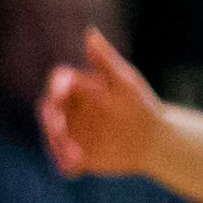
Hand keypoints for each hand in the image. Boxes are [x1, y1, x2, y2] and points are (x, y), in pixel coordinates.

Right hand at [37, 27, 165, 180]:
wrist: (153, 139)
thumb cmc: (140, 104)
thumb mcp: (125, 82)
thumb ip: (105, 61)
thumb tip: (90, 33)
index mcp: (77, 87)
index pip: (58, 83)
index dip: (56, 87)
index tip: (61, 92)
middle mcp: (68, 110)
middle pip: (49, 112)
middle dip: (51, 121)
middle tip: (59, 129)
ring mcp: (69, 134)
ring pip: (54, 139)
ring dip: (59, 147)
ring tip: (75, 157)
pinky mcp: (75, 156)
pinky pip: (65, 161)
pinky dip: (66, 164)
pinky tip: (74, 169)